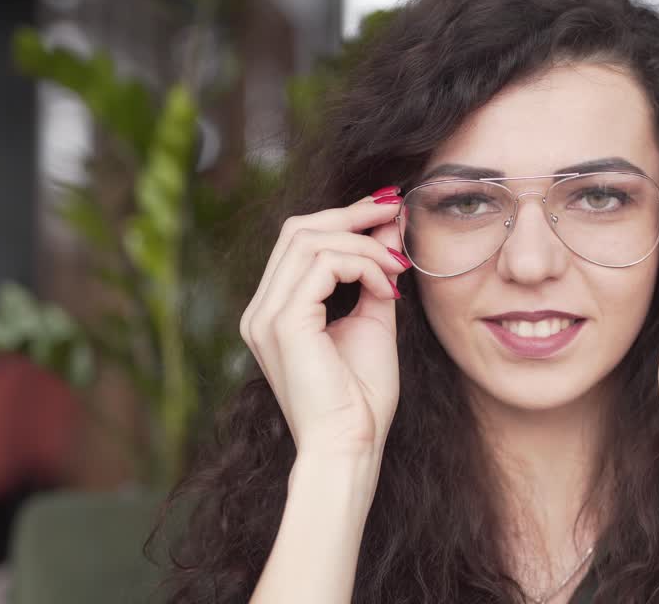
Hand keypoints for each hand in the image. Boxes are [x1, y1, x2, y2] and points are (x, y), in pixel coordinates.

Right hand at [239, 187, 408, 460]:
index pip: (299, 241)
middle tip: (397, 213)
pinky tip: (386, 291)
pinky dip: (361, 266)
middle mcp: (261, 310)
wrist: (351, 447)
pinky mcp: (284, 324)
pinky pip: (323, 265)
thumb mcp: (372, 321)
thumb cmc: (361, 399)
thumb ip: (374, 275)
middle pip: (298, 230)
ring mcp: (266, 316)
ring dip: (364, 245)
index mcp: (275, 310)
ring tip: (397, 270)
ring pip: (310, 240)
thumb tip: (389, 229)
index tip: (390, 212)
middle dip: (352, 214)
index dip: (344, 217)